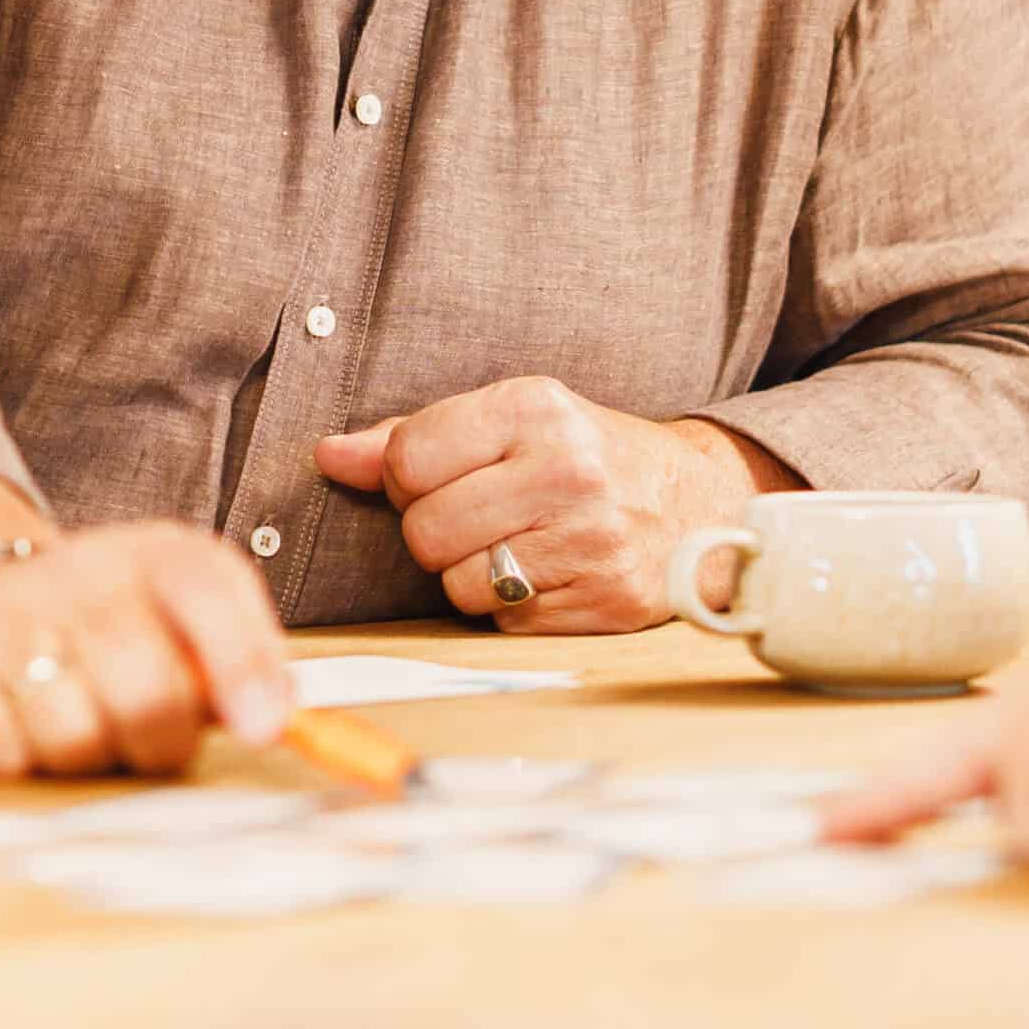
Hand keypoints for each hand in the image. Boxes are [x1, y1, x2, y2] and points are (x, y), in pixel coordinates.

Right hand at [0, 525, 295, 778]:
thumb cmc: (92, 618)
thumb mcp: (181, 608)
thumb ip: (246, 653)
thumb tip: (280, 713)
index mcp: (152, 556)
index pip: (207, 590)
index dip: (242, 663)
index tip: (264, 726)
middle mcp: (76, 576)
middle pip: (148, 694)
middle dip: (156, 739)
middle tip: (141, 728)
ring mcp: (1, 622)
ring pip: (75, 739)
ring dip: (83, 753)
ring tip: (72, 717)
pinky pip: (7, 759)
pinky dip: (19, 761)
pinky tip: (16, 722)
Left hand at [314, 380, 793, 633]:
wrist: (698, 502)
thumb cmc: (585, 456)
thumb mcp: (511, 422)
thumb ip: (414, 437)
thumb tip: (329, 456)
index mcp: (535, 407)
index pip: (408, 458)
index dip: (406, 479)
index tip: (442, 477)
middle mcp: (567, 469)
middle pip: (424, 531)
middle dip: (437, 533)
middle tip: (480, 518)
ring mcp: (591, 539)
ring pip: (460, 585)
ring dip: (473, 575)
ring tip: (517, 545)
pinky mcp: (606, 599)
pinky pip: (506, 621)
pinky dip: (513, 606)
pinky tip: (550, 573)